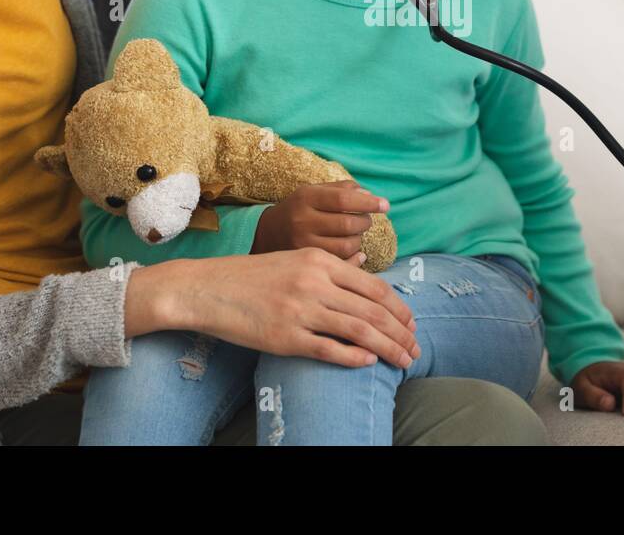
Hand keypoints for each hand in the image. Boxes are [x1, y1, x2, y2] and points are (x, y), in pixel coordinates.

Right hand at [133, 249, 420, 368]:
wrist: (208, 288)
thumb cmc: (253, 276)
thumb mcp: (295, 260)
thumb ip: (329, 271)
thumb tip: (366, 288)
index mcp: (320, 262)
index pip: (374, 286)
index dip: (399, 308)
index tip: (412, 323)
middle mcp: (315, 284)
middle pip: (373, 310)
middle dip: (401, 332)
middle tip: (416, 348)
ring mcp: (301, 311)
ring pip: (359, 331)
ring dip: (388, 348)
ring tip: (403, 360)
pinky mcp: (286, 338)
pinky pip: (330, 349)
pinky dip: (354, 357)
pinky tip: (369, 363)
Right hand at [251, 179, 388, 261]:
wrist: (266, 234)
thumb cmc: (299, 209)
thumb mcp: (313, 191)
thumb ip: (341, 189)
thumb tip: (369, 195)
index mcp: (306, 198)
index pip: (343, 199)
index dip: (368, 202)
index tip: (385, 205)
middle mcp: (302, 221)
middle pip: (347, 224)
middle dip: (364, 221)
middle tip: (365, 220)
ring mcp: (303, 245)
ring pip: (346, 245)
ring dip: (358, 240)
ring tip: (354, 234)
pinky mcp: (306, 264)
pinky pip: (341, 264)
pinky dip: (354, 258)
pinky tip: (354, 252)